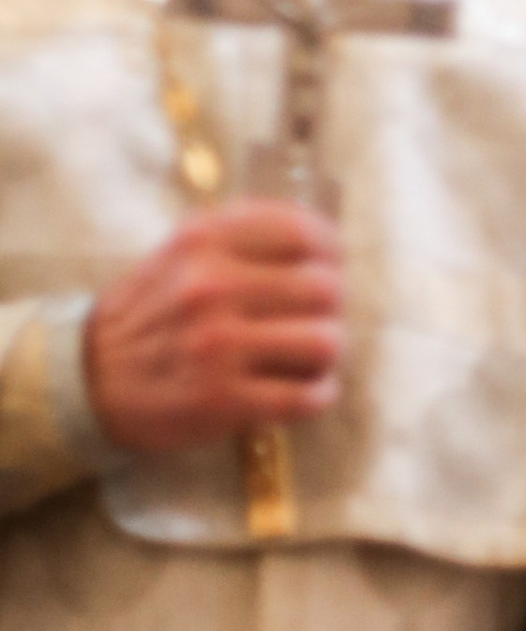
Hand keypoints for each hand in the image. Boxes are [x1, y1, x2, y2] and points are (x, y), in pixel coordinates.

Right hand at [84, 204, 346, 452]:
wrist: (89, 378)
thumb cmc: (152, 312)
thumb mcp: (182, 252)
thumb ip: (242, 236)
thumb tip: (323, 239)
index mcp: (204, 241)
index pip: (303, 232)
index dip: (329, 252)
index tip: (328, 266)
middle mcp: (211, 287)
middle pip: (325, 288)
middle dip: (330, 307)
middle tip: (315, 318)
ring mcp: (218, 345)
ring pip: (325, 341)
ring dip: (326, 353)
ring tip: (308, 357)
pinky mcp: (223, 399)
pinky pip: (306, 397)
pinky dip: (317, 395)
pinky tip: (304, 392)